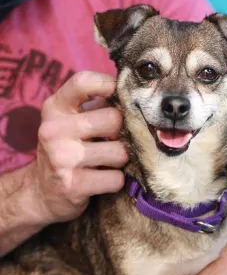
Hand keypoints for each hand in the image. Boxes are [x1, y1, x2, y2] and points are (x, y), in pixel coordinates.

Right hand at [29, 71, 127, 222]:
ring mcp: (62, 158)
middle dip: (123, 133)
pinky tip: (102, 180)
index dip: (109, 84)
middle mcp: (54, 130)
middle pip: (114, 119)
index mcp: (55, 108)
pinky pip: (116, 179)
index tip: (121, 96)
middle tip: (115, 141)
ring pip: (120, 152)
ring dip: (121, 160)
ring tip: (107, 162)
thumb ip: (96, 106)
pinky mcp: (73, 186)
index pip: (83, 82)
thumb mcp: (70, 122)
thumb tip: (136, 98)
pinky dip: (116, 181)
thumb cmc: (66, 150)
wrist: (40, 192)